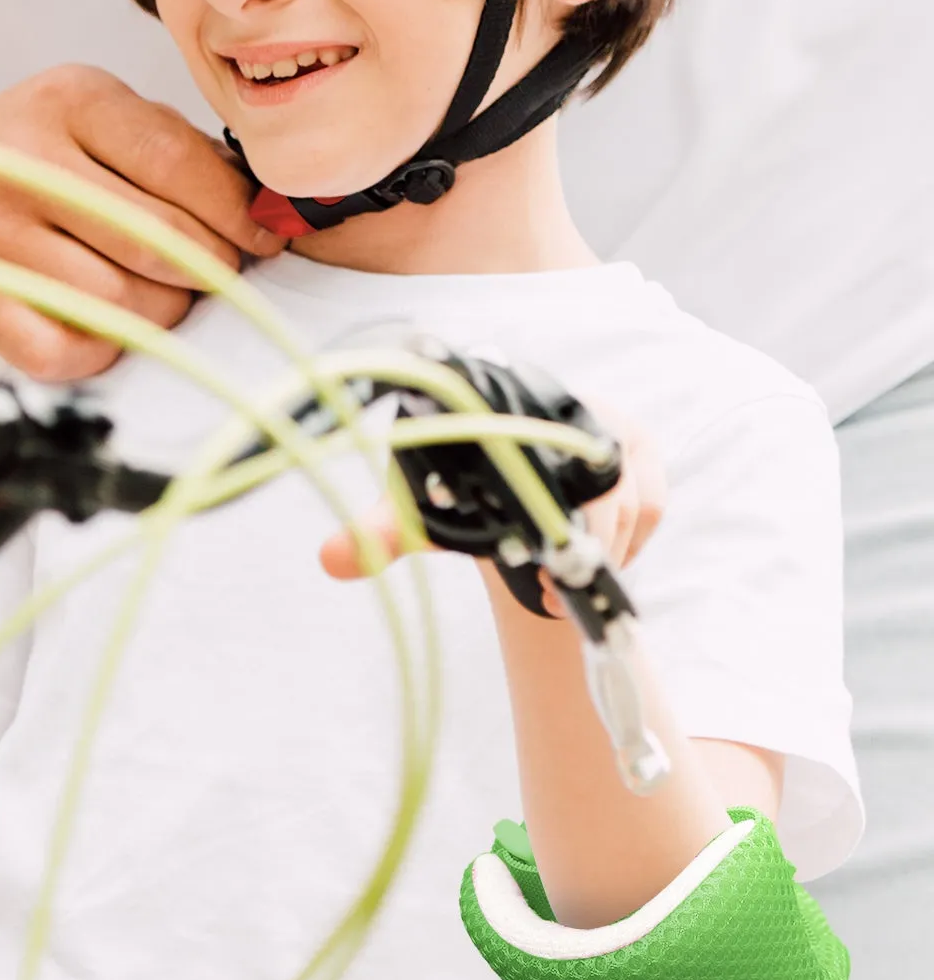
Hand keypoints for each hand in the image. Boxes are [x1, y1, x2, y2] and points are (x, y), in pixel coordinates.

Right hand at [0, 63, 281, 379]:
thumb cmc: (14, 164)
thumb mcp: (80, 121)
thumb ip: (169, 149)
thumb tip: (263, 209)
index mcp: (69, 99)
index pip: (181, 164)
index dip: (235, 214)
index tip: (260, 241)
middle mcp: (25, 159)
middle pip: (161, 240)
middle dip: (203, 274)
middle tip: (208, 282)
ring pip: (122, 301)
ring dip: (157, 318)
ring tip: (151, 305)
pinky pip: (67, 348)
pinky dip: (97, 352)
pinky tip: (94, 331)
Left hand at [317, 404, 665, 610]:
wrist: (508, 492)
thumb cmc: (460, 487)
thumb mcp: (420, 510)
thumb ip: (381, 533)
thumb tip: (329, 560)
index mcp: (504, 397)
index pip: (533, 434)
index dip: (534, 499)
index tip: (528, 553)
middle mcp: (561, 399)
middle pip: (588, 470)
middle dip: (574, 537)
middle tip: (549, 582)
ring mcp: (608, 423)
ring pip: (624, 493)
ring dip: (600, 546)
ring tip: (562, 580)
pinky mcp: (642, 454)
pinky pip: (650, 503)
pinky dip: (627, 540)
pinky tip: (592, 559)